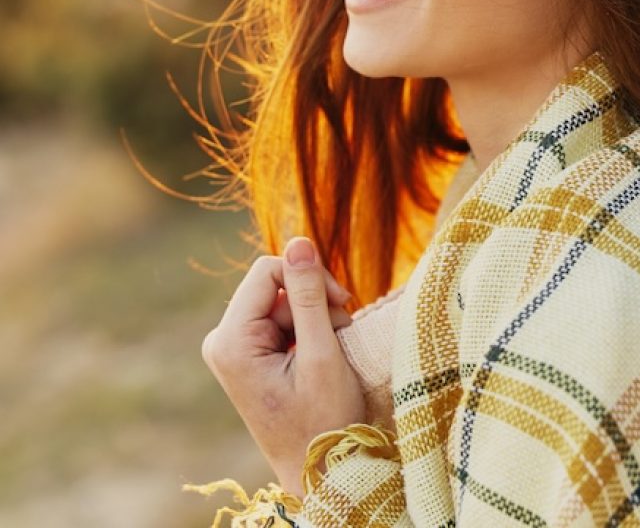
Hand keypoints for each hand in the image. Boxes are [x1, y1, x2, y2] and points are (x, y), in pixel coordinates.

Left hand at [201, 236, 365, 495]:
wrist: (321, 471)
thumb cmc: (323, 420)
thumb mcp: (322, 352)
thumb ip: (309, 295)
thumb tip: (298, 241)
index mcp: (231, 341)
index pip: (267, 270)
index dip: (308, 276)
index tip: (342, 301)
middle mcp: (223, 340)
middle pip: (274, 284)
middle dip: (314, 299)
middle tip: (343, 326)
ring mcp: (234, 348)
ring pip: (282, 300)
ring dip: (316, 315)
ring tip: (335, 347)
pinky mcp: (248, 354)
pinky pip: (280, 319)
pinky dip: (309, 328)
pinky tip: (323, 352)